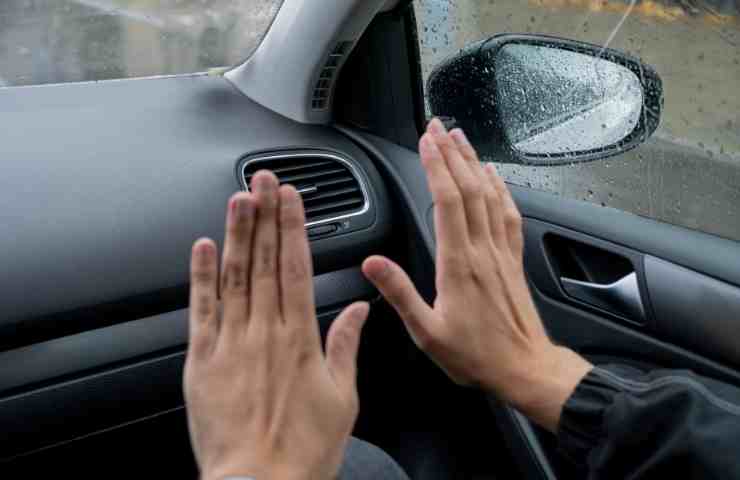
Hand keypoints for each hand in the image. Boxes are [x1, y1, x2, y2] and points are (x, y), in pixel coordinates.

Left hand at [184, 171, 368, 479]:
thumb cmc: (302, 448)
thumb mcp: (342, 398)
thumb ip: (346, 346)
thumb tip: (358, 310)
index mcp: (300, 338)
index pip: (296, 267)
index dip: (293, 227)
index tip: (292, 198)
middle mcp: (264, 332)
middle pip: (265, 261)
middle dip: (265, 216)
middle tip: (264, 180)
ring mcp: (230, 343)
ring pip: (234, 276)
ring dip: (236, 233)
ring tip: (238, 197)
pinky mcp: (202, 361)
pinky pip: (200, 309)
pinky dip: (201, 276)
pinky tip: (203, 246)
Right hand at [361, 119, 591, 430]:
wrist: (524, 367)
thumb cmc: (475, 355)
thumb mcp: (427, 331)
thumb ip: (400, 293)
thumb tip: (372, 263)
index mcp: (459, 264)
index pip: (447, 201)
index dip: (437, 166)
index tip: (427, 141)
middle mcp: (483, 250)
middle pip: (469, 188)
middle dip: (452, 153)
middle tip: (439, 126)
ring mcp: (501, 252)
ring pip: (490, 195)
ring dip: (474, 163)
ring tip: (462, 138)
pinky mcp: (513, 259)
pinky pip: (508, 214)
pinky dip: (500, 189)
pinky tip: (494, 176)